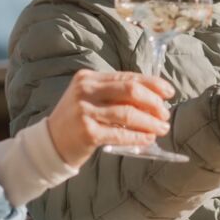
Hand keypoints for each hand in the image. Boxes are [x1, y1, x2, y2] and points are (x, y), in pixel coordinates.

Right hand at [46, 70, 174, 165]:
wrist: (51, 142)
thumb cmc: (77, 119)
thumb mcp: (90, 98)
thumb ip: (114, 93)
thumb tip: (153, 97)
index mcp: (89, 78)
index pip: (127, 77)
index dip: (152, 84)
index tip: (169, 92)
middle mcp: (85, 90)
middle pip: (130, 91)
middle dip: (153, 102)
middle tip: (165, 113)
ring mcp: (85, 111)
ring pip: (128, 113)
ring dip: (150, 121)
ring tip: (162, 128)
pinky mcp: (87, 132)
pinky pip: (120, 134)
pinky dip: (138, 136)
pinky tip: (148, 138)